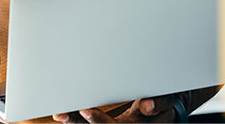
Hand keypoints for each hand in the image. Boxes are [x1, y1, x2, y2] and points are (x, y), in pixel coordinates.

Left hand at [53, 95, 175, 122]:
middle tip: (63, 114)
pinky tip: (65, 114)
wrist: (160, 111)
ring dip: (74, 121)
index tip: (85, 110)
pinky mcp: (105, 122)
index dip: (97, 120)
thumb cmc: (160, 105)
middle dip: (79, 122)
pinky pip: (87, 123)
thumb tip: (148, 105)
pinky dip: (76, 119)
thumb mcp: (165, 103)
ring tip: (60, 114)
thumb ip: (159, 103)